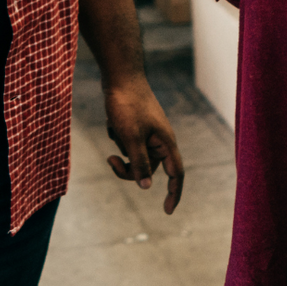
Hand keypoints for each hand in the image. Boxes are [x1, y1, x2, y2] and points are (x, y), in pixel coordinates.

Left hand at [102, 76, 184, 213]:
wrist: (119, 74)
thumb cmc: (127, 104)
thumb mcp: (131, 137)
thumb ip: (140, 164)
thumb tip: (146, 187)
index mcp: (166, 142)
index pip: (176, 174)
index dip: (174, 193)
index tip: (167, 211)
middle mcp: (160, 138)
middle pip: (149, 168)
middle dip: (128, 168)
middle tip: (110, 161)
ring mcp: (148, 131)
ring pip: (135, 155)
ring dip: (121, 148)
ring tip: (114, 127)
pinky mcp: (136, 124)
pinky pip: (127, 141)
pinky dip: (117, 135)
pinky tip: (112, 119)